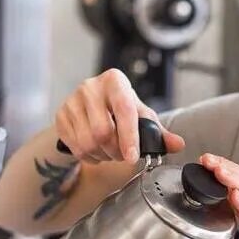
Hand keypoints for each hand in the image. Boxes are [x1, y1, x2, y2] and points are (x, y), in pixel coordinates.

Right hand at [55, 68, 184, 163]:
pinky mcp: (60, 116)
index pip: (124, 110)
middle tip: (123, 154)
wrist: (90, 107)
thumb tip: (178, 144)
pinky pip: (76, 147)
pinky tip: (97, 151)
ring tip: (111, 152)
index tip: (132, 157)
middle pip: (103, 131)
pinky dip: (90, 157)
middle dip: (116, 151)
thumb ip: (160, 132)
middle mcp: (90, 87)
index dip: (129, 137)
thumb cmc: (120, 110)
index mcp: (115, 81)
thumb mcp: (141, 116)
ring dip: (103, 155)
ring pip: (88, 142)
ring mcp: (71, 101)